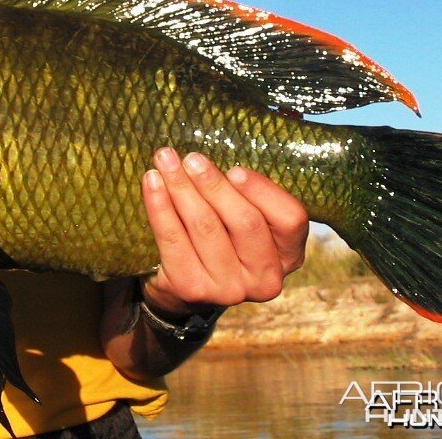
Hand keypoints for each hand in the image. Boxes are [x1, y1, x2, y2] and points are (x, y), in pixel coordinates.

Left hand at [140, 148, 307, 317]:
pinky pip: (172, 238)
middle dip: (215, 184)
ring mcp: (230, 289)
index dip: (263, 191)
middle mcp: (266, 279)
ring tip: (166, 159)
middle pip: (245, 222)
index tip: (234, 169)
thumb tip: (221, 153)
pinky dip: (159, 205)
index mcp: (289, 255)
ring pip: (205, 227)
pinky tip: (151, 181)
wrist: (184, 284)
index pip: (290, 219)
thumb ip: (247, 193)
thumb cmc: (222, 237)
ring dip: (182, 187)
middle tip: (191, 158)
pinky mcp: (192, 289)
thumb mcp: (246, 219)